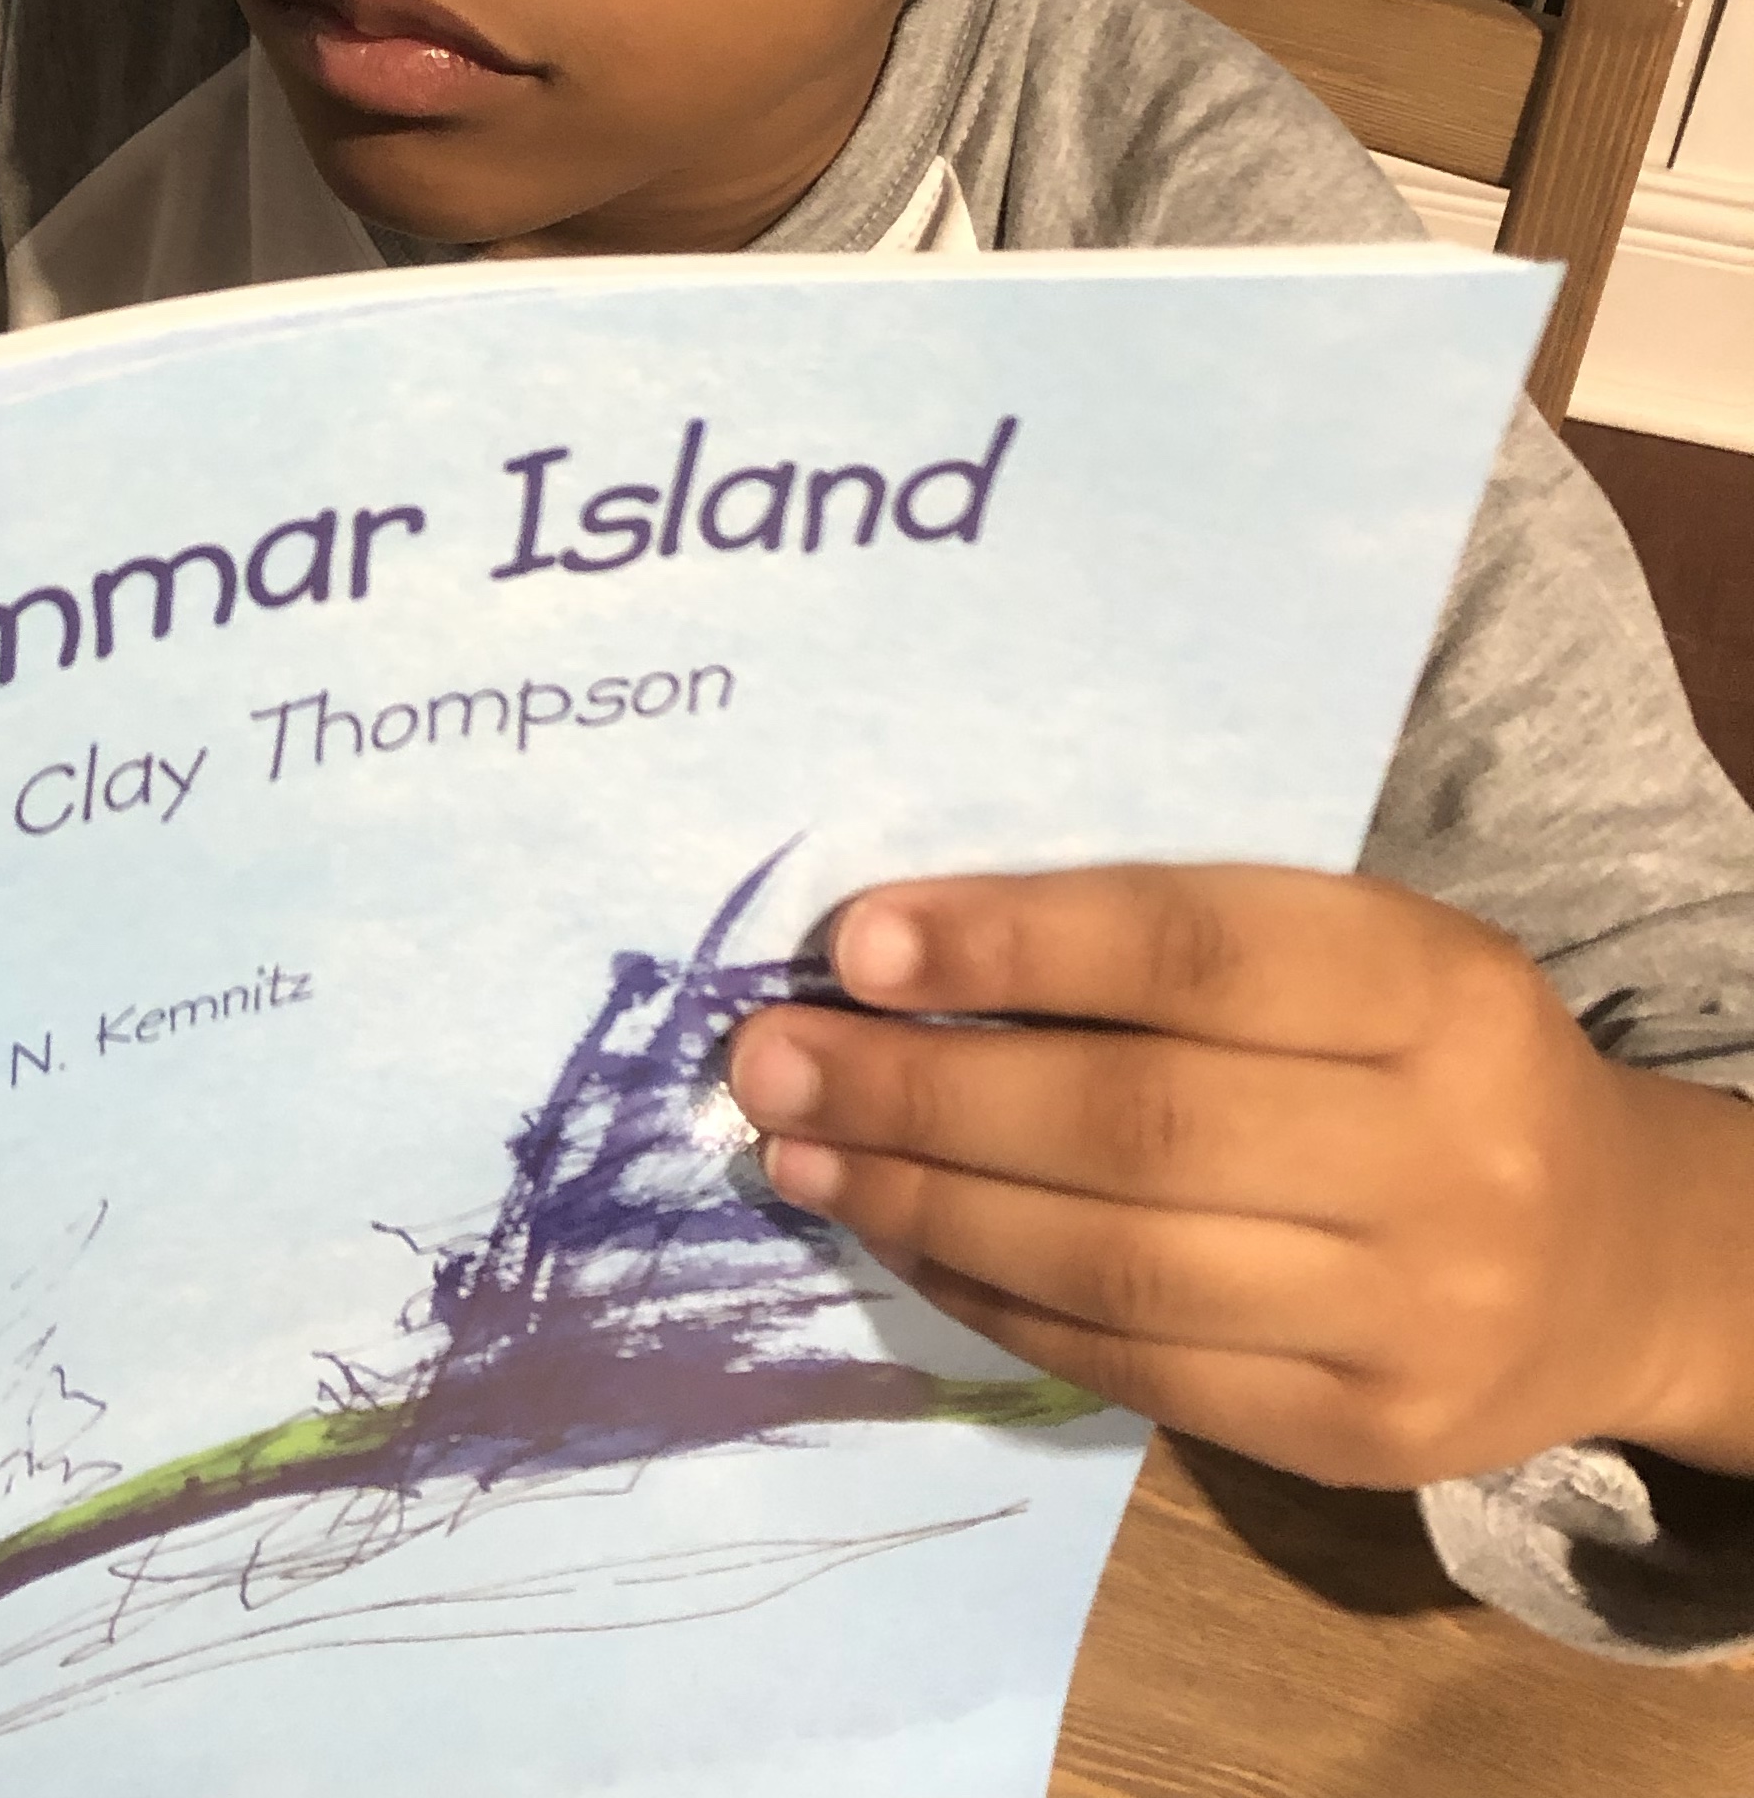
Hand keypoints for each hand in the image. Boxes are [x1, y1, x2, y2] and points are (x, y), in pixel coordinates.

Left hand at [726, 865, 1753, 1486]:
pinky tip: (894, 1233)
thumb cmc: (1422, 1059)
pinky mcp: (1363, 1438)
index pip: (1199, 952)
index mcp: (1438, 988)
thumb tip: (892, 953)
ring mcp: (1412, 1317)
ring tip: (796, 1148)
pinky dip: (988, 1294)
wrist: (1613, 1261)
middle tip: (768, 1058)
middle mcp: (1448, 1156)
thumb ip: (1160, 944)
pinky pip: (1133, 1365)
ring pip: (1118, 1262)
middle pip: (1137, 1124)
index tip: (855, 942)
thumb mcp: (1348, 954)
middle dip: (922, 1090)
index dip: (1015, 947)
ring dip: (922, 1201)